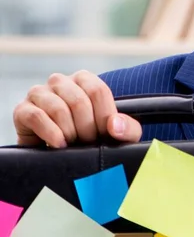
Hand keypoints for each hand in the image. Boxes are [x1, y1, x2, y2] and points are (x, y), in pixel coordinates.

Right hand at [13, 70, 142, 147]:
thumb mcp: (118, 135)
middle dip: (87, 129)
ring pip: (58, 109)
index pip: (98, 91)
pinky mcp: (23, 110)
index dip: (103, 117)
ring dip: (70, 133)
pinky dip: (51, 133)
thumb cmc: (94, 140)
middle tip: (87, 142)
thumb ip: (127, 128)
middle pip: (79, 102)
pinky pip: (36, 116)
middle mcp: (60, 82)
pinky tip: (59, 144)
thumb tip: (114, 125)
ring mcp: (39, 93)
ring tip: (73, 144)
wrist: (65, 156)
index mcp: (84, 80)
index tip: (104, 134)